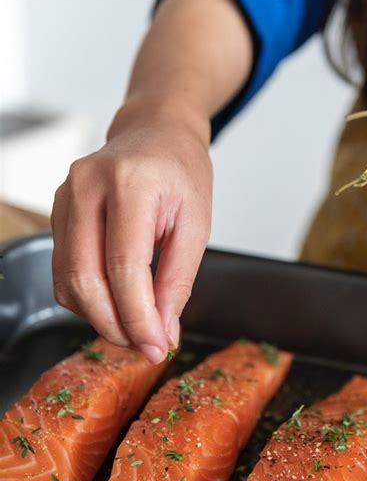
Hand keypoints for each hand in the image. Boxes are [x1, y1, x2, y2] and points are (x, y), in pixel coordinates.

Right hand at [51, 104, 211, 363]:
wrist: (154, 133)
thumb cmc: (180, 173)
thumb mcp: (196, 225)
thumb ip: (177, 281)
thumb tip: (162, 332)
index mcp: (129, 182)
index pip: (124, 266)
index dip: (139, 317)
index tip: (157, 347)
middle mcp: (86, 187)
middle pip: (85, 278)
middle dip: (115, 325)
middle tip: (144, 346)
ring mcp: (64, 198)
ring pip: (67, 281)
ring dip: (99, 317)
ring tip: (134, 328)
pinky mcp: (57, 213)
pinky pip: (62, 272)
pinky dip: (87, 300)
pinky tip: (115, 305)